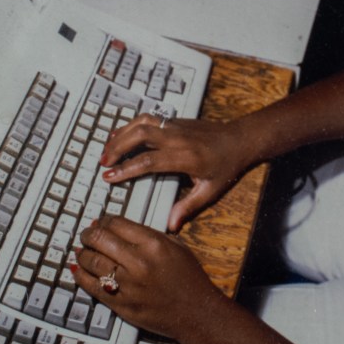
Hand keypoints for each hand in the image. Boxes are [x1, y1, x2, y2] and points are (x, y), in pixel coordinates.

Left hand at [74, 215, 228, 340]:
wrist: (196, 312)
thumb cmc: (188, 278)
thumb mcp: (176, 246)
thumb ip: (149, 234)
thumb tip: (120, 227)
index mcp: (153, 244)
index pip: (116, 223)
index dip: (104, 220)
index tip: (101, 222)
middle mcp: (138, 262)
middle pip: (99, 239)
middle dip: (88, 233)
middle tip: (86, 234)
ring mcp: (128, 284)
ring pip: (91, 261)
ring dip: (83, 252)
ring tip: (82, 249)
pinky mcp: (120, 304)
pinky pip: (92, 286)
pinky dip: (80, 276)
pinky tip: (78, 268)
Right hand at [99, 115, 255, 231]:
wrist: (240, 139)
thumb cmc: (226, 167)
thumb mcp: (210, 191)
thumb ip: (188, 207)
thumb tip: (171, 226)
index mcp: (185, 157)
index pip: (148, 161)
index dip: (126, 169)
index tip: (109, 177)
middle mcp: (178, 138)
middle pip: (140, 136)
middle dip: (117, 147)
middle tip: (103, 163)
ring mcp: (176, 126)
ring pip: (142, 122)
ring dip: (121, 133)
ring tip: (107, 148)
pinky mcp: (176, 120)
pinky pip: (149, 118)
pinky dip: (131, 124)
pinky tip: (121, 134)